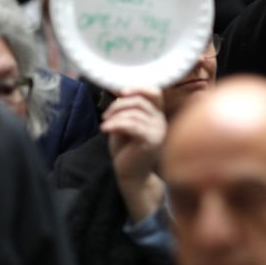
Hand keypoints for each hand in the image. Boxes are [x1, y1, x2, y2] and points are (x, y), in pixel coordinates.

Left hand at [102, 87, 166, 222]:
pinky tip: (105, 129)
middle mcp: (161, 121)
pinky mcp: (151, 140)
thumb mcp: (124, 124)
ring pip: (135, 113)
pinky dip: (116, 124)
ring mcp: (158, 130)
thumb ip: (124, 109)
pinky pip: (133, 125)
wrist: (131, 176)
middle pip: (141, 101)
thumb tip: (116, 88)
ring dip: (115, 116)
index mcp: (157, 115)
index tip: (121, 92)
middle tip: (105, 115)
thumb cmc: (127, 151)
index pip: (155, 93)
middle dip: (119, 105)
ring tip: (105, 125)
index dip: (139, 88)